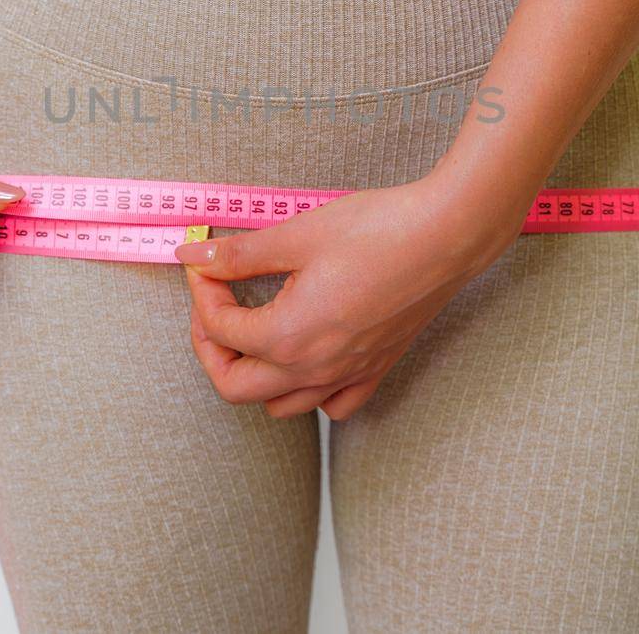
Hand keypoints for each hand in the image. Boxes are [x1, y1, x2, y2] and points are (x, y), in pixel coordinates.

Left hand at [175, 175, 525, 419]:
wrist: (446, 236)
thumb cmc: (378, 230)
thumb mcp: (297, 236)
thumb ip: (238, 254)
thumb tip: (192, 257)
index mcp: (288, 336)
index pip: (218, 330)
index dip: (201, 292)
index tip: (205, 264)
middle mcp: (314, 369)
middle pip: (234, 387)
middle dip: (210, 346)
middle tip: (213, 305)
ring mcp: (347, 375)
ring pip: (279, 406)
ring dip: (253, 374)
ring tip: (253, 329)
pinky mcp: (375, 369)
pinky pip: (331, 406)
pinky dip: (307, 391)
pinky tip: (305, 354)